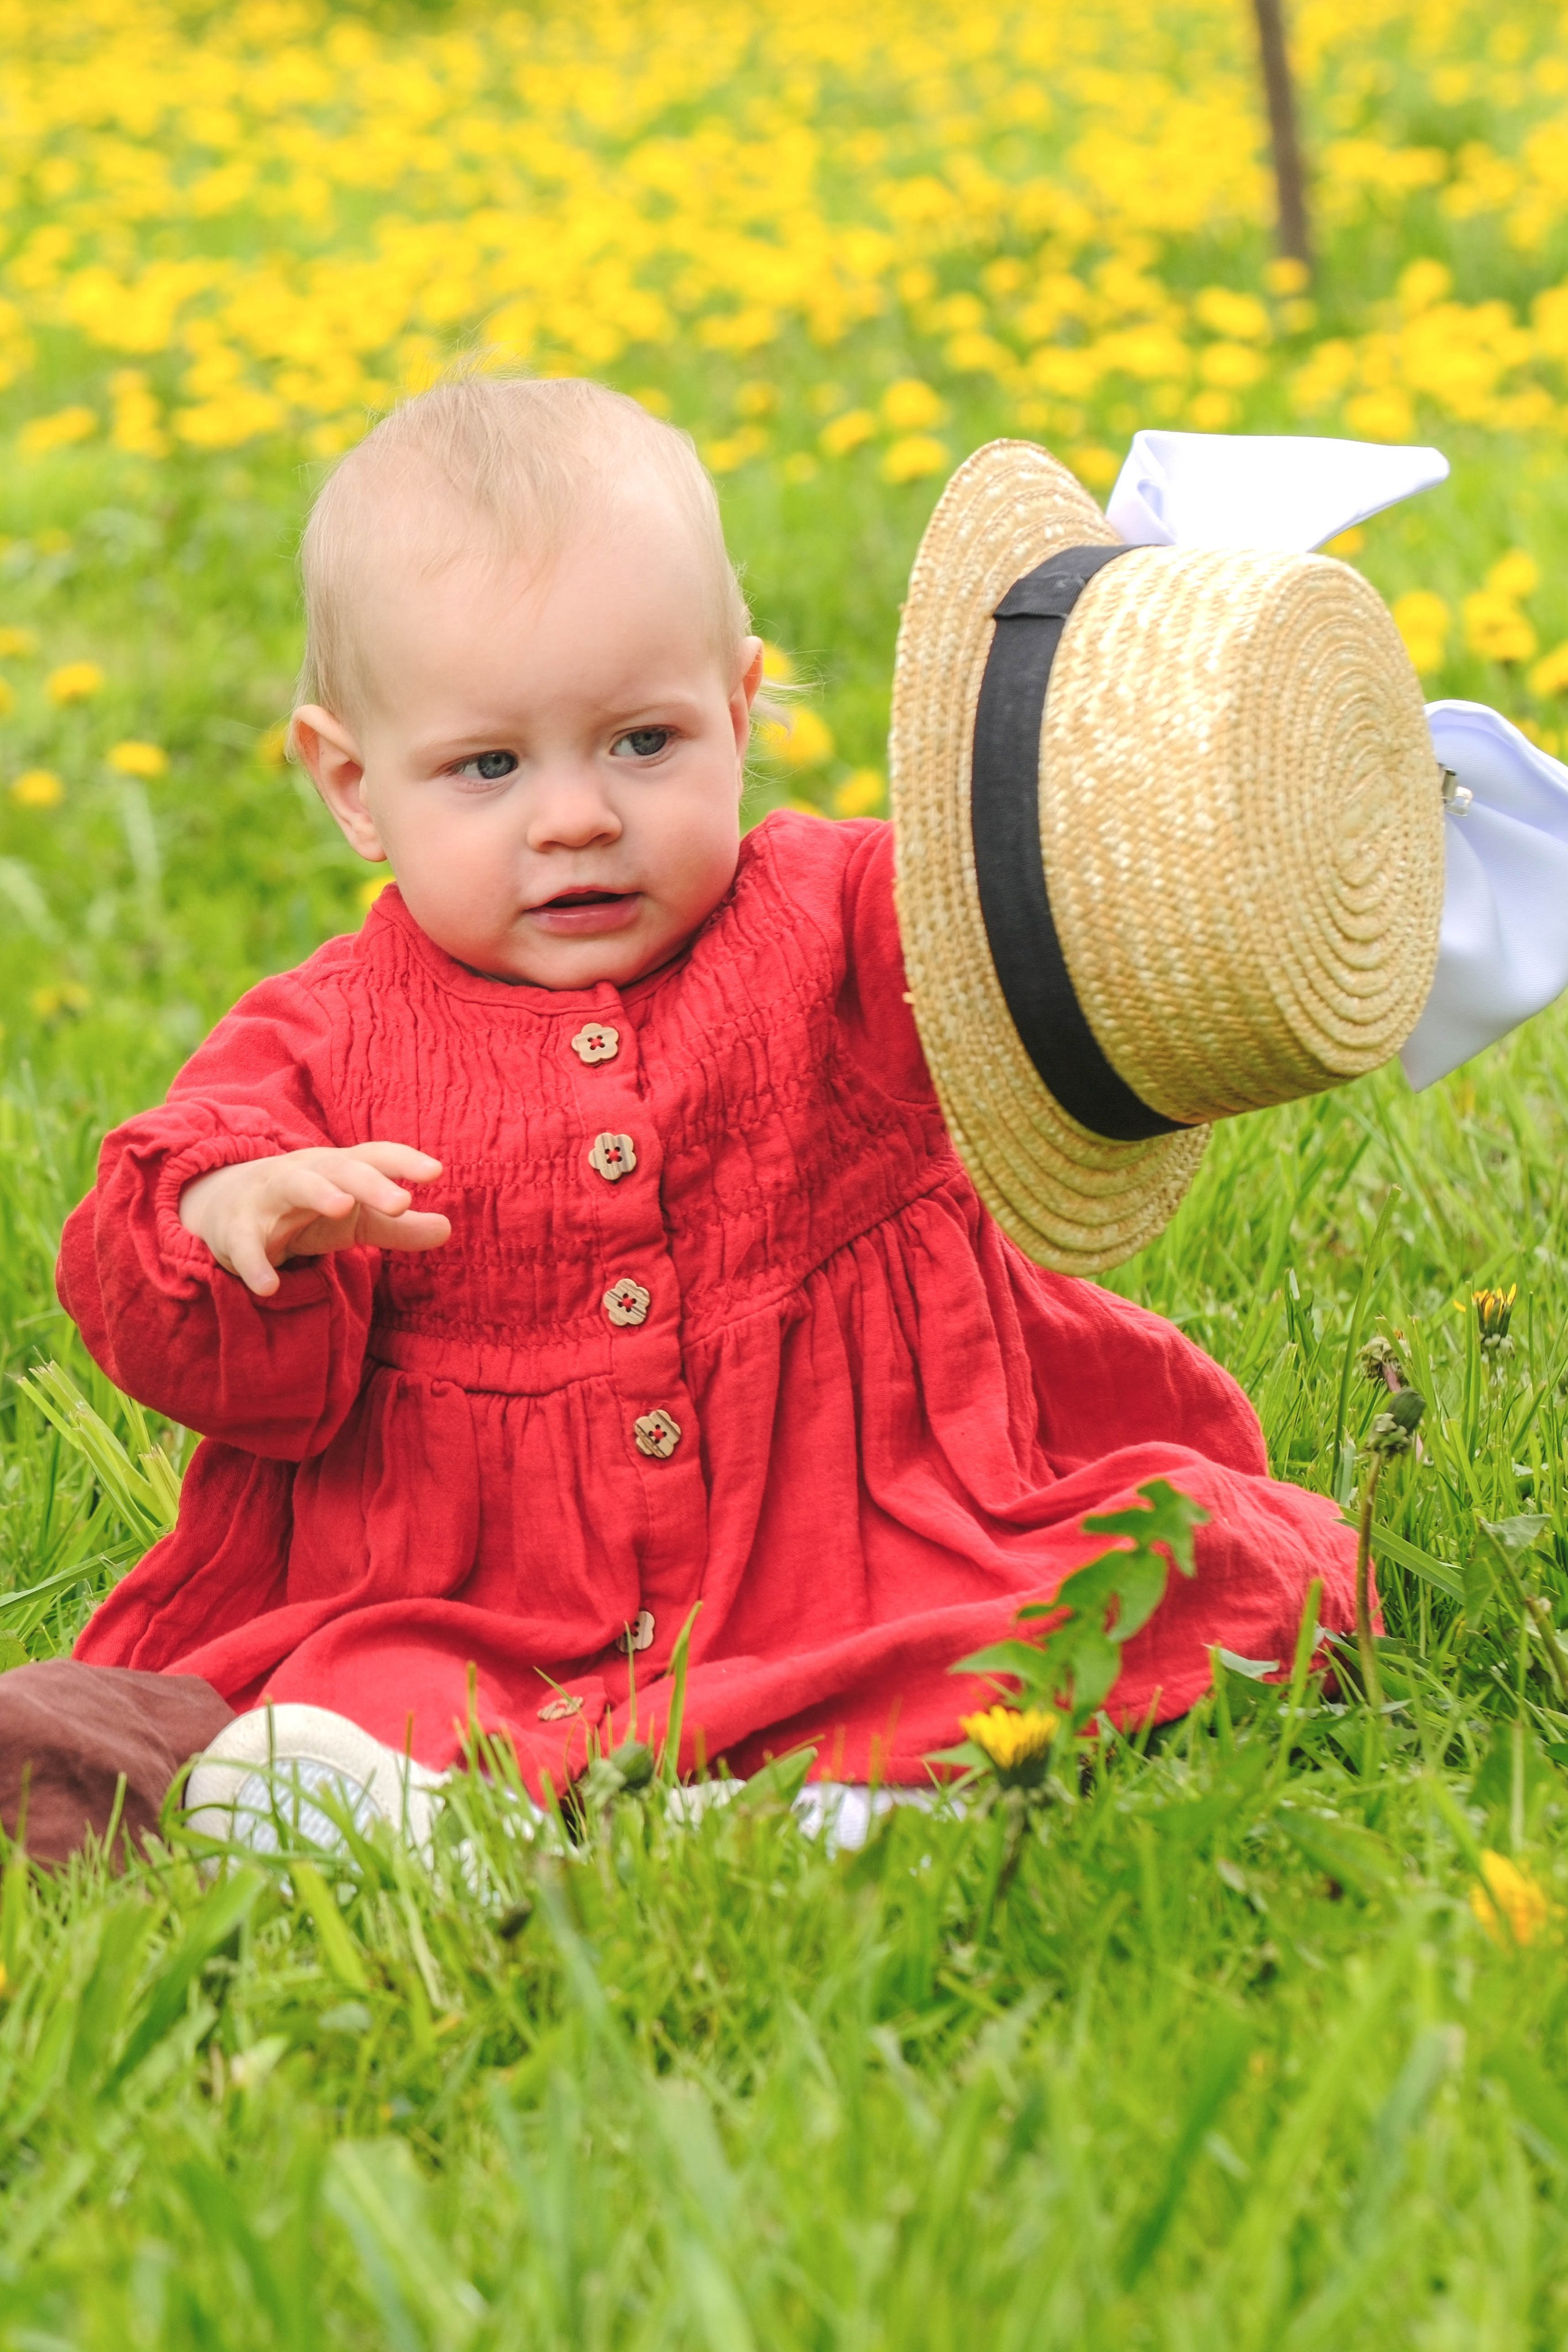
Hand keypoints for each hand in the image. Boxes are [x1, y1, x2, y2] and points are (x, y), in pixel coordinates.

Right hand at [178, 1141, 450, 1296]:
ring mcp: (269, 1198)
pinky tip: (270, 1286)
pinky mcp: (237, 1230)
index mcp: (339, 1169)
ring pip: (294, 1185)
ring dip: (318, 1193)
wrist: (228, 1208)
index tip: (436, 1172)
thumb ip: (398, 1226)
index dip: (403, 1161)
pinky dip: (255, 1264)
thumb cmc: (308, 1211)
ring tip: (342, 1207)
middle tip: (401, 1201)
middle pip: (341, 1169)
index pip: (374, 1156)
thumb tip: (448, 1228)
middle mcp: (307, 1173)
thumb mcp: (355, 1219)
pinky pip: (245, 1244)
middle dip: (369, 1182)